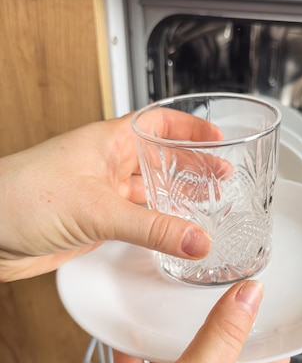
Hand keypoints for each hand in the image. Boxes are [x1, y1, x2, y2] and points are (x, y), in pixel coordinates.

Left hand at [0, 110, 221, 281]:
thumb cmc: (17, 196)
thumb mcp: (96, 209)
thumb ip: (151, 228)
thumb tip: (196, 239)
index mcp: (107, 142)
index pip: (158, 122)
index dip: (190, 127)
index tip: (217, 137)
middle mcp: (106, 165)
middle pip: (159, 159)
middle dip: (192, 167)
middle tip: (221, 179)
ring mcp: (100, 194)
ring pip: (148, 193)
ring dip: (176, 201)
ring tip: (206, 208)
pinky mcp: (94, 222)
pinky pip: (137, 222)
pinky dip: (157, 228)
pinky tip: (172, 235)